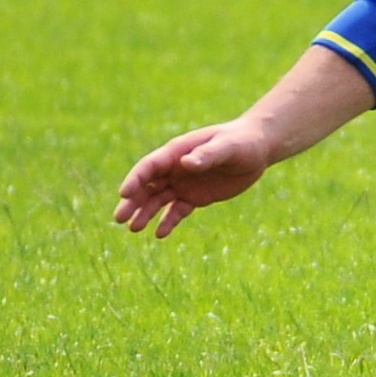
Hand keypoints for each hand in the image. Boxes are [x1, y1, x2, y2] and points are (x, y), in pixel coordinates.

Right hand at [113, 120, 272, 238]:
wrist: (257, 150)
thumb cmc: (242, 142)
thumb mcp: (228, 147)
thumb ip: (207, 155)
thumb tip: (186, 163)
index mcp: (178, 151)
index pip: (150, 166)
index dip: (135, 179)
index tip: (124, 194)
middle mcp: (175, 168)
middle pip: (147, 186)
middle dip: (133, 201)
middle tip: (119, 218)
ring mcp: (183, 183)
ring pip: (158, 200)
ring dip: (145, 213)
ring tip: (133, 229)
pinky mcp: (195, 197)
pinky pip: (177, 211)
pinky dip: (168, 222)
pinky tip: (160, 234)